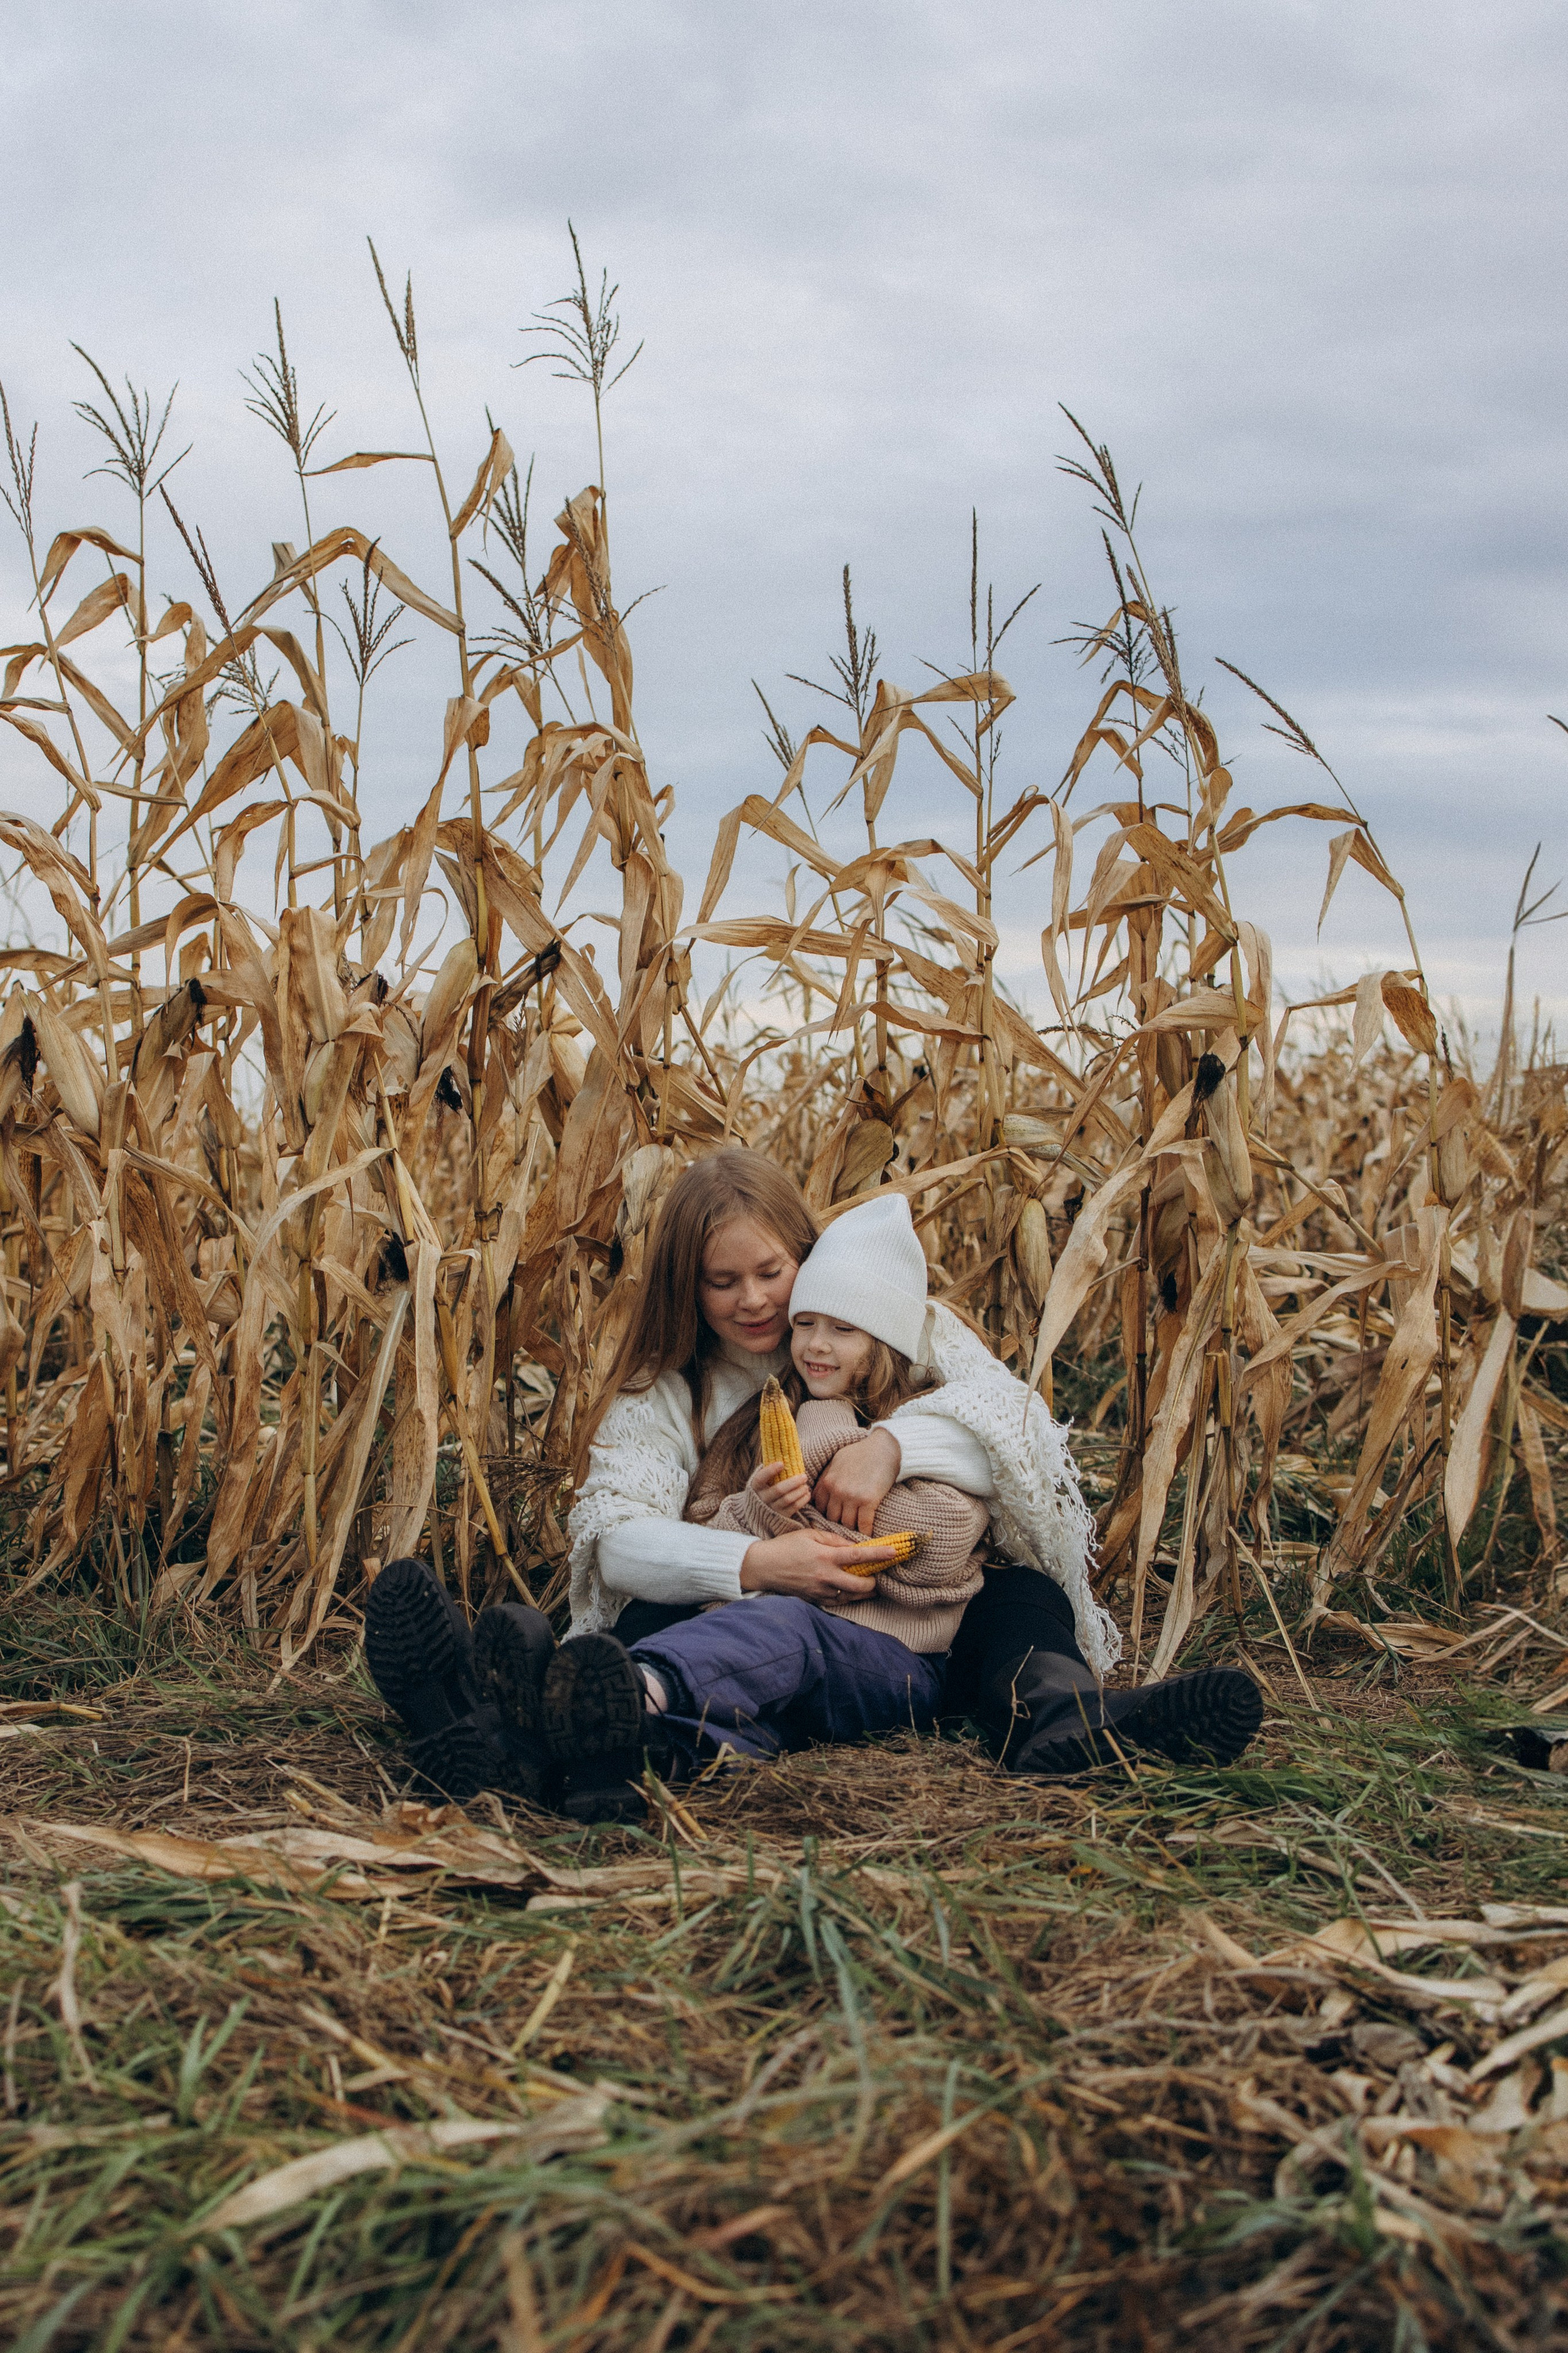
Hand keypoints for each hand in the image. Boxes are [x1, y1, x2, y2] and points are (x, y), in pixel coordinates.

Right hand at [739, 1526, 897, 1599]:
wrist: (763, 1567)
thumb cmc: (786, 1546)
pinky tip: (850, 1592)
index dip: (879, 1555)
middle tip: (878, 1577)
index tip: (894, 1553)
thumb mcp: (810, 1534)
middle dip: (874, 1583)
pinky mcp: (814, 1600)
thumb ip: (834, 1540)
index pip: (859, 1555)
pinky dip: (847, 1598)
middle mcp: (825, 1576)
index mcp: (825, 1556)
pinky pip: (837, 1602)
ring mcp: (819, 1591)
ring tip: (870, 1587)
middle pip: (860, 1585)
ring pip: (850, 1597)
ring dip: (863, 1593)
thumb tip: (854, 1546)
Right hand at [748, 1459, 810, 1516]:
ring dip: (799, 1491)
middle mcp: (762, 1499)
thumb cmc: (765, 1489)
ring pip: (787, 1500)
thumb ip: (770, 1469)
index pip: (761, 1478)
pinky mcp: (780, 1517)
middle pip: (779, 1490)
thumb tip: (785, 1451)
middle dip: (793, 1482)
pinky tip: (806, 1493)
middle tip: (804, 1476)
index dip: (770, 1470)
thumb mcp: (764, 1480)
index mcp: (755, 1487)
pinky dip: (802, 1500)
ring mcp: (771, 1510)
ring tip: (806, 1485)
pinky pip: (793, 1508)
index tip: (782, 1463)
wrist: (759, 1512)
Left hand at [812, 1426, 900, 1535]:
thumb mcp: (837, 1461)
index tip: (835, 1516)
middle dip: (839, 1522)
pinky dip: (865, 1531)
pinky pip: (864, 1524)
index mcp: (827, 1481)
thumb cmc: (861, 1453)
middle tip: (847, 1525)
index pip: (820, 1507)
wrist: (884, 1448)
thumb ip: (827, 1477)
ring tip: (857, 1529)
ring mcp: (852, 1496)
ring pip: (847, 1523)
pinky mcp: (868, 1501)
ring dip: (852, 1528)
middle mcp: (837, 1490)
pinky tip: (868, 1533)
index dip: (827, 1513)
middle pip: (832, 1518)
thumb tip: (817, 1492)